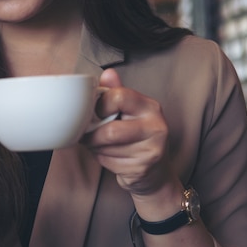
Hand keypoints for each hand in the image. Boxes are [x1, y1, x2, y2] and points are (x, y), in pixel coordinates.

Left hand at [82, 69, 179, 199]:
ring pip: (106, 147)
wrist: (154, 172)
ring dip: (96, 148)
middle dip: (93, 136)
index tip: (96, 113)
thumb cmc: (135, 137)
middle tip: (90, 135)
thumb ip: (116, 93)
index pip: (117, 97)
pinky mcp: (143, 167)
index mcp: (150, 107)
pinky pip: (110, 162)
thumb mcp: (128, 112)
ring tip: (102, 146)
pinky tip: (112, 157)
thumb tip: (107, 74)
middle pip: (110, 130)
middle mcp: (156, 126)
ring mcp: (152, 148)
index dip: (99, 107)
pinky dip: (103, 161)